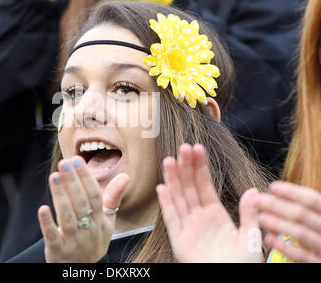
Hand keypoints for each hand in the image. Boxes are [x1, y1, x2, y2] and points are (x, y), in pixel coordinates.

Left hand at [38, 156, 128, 262]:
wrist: (84, 270)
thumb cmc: (95, 239)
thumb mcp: (107, 221)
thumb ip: (113, 197)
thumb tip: (126, 176)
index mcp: (101, 220)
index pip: (94, 195)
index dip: (86, 177)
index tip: (77, 159)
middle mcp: (89, 230)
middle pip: (81, 203)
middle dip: (73, 181)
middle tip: (64, 163)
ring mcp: (74, 241)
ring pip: (68, 217)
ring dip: (61, 196)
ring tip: (54, 177)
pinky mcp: (58, 251)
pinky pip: (53, 236)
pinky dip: (47, 223)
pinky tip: (42, 209)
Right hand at [156, 144, 262, 262]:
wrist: (230, 281)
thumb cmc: (241, 264)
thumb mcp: (250, 237)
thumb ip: (249, 214)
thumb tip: (253, 191)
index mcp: (216, 214)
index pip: (205, 185)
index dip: (200, 167)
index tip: (197, 149)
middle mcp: (199, 217)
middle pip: (189, 187)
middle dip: (186, 167)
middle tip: (183, 147)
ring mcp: (188, 227)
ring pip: (178, 198)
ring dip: (174, 179)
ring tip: (169, 160)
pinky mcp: (180, 240)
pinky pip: (172, 219)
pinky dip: (166, 204)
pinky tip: (162, 188)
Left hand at [256, 181, 320, 262]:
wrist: (318, 260)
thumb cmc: (315, 239)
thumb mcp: (312, 221)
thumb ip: (299, 208)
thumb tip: (271, 189)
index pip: (313, 200)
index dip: (293, 192)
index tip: (272, 187)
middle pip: (303, 215)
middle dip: (277, 205)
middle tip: (258, 200)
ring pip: (302, 234)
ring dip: (278, 224)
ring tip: (260, 218)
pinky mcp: (319, 265)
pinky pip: (302, 256)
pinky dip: (284, 247)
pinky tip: (268, 239)